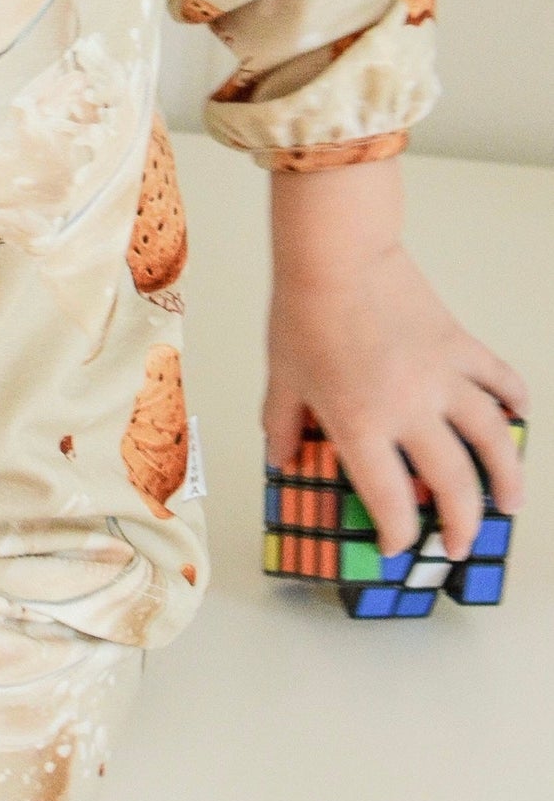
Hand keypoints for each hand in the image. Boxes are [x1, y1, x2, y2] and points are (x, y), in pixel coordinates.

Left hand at [266, 235, 527, 560]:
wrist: (335, 254)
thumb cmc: (303, 311)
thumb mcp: (281, 376)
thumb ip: (281, 424)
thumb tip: (280, 457)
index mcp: (361, 425)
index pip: (390, 502)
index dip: (398, 535)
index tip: (397, 545)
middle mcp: (409, 410)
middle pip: (453, 485)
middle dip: (462, 525)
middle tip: (461, 543)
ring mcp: (442, 377)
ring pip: (492, 440)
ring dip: (507, 477)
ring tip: (511, 501)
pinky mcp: (458, 345)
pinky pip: (499, 377)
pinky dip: (515, 398)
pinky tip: (519, 414)